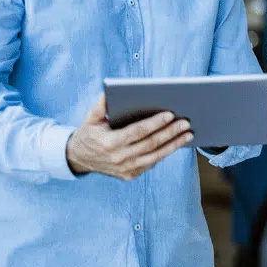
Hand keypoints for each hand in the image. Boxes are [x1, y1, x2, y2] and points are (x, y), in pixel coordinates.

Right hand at [65, 94, 192, 179]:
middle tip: (186, 122)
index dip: (154, 123)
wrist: (78, 158)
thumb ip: (101, 105)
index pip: (137, 132)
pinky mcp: (130, 175)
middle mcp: (118, 158)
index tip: (170, 114)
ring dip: (174, 145)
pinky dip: (165, 153)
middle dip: (170, 132)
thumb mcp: (90, 118)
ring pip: (155, 156)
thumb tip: (110, 90)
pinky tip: (177, 143)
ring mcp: (125, 169)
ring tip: (188, 134)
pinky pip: (151, 163)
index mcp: (109, 143)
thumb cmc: (89, 133)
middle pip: (150, 144)